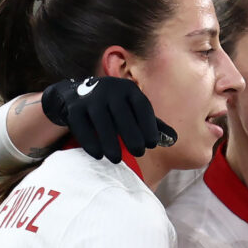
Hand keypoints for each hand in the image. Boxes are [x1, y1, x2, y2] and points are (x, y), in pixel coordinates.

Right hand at [40, 77, 172, 160]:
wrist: (75, 96)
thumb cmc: (113, 108)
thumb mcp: (133, 111)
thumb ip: (152, 125)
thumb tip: (173, 140)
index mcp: (128, 89)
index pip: (141, 106)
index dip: (148, 125)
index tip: (152, 144)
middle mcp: (109, 89)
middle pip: (121, 113)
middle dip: (131, 134)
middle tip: (138, 153)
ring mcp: (90, 97)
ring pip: (100, 119)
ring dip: (109, 140)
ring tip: (117, 159)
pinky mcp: (74, 107)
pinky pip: (81, 125)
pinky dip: (90, 140)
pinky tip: (98, 155)